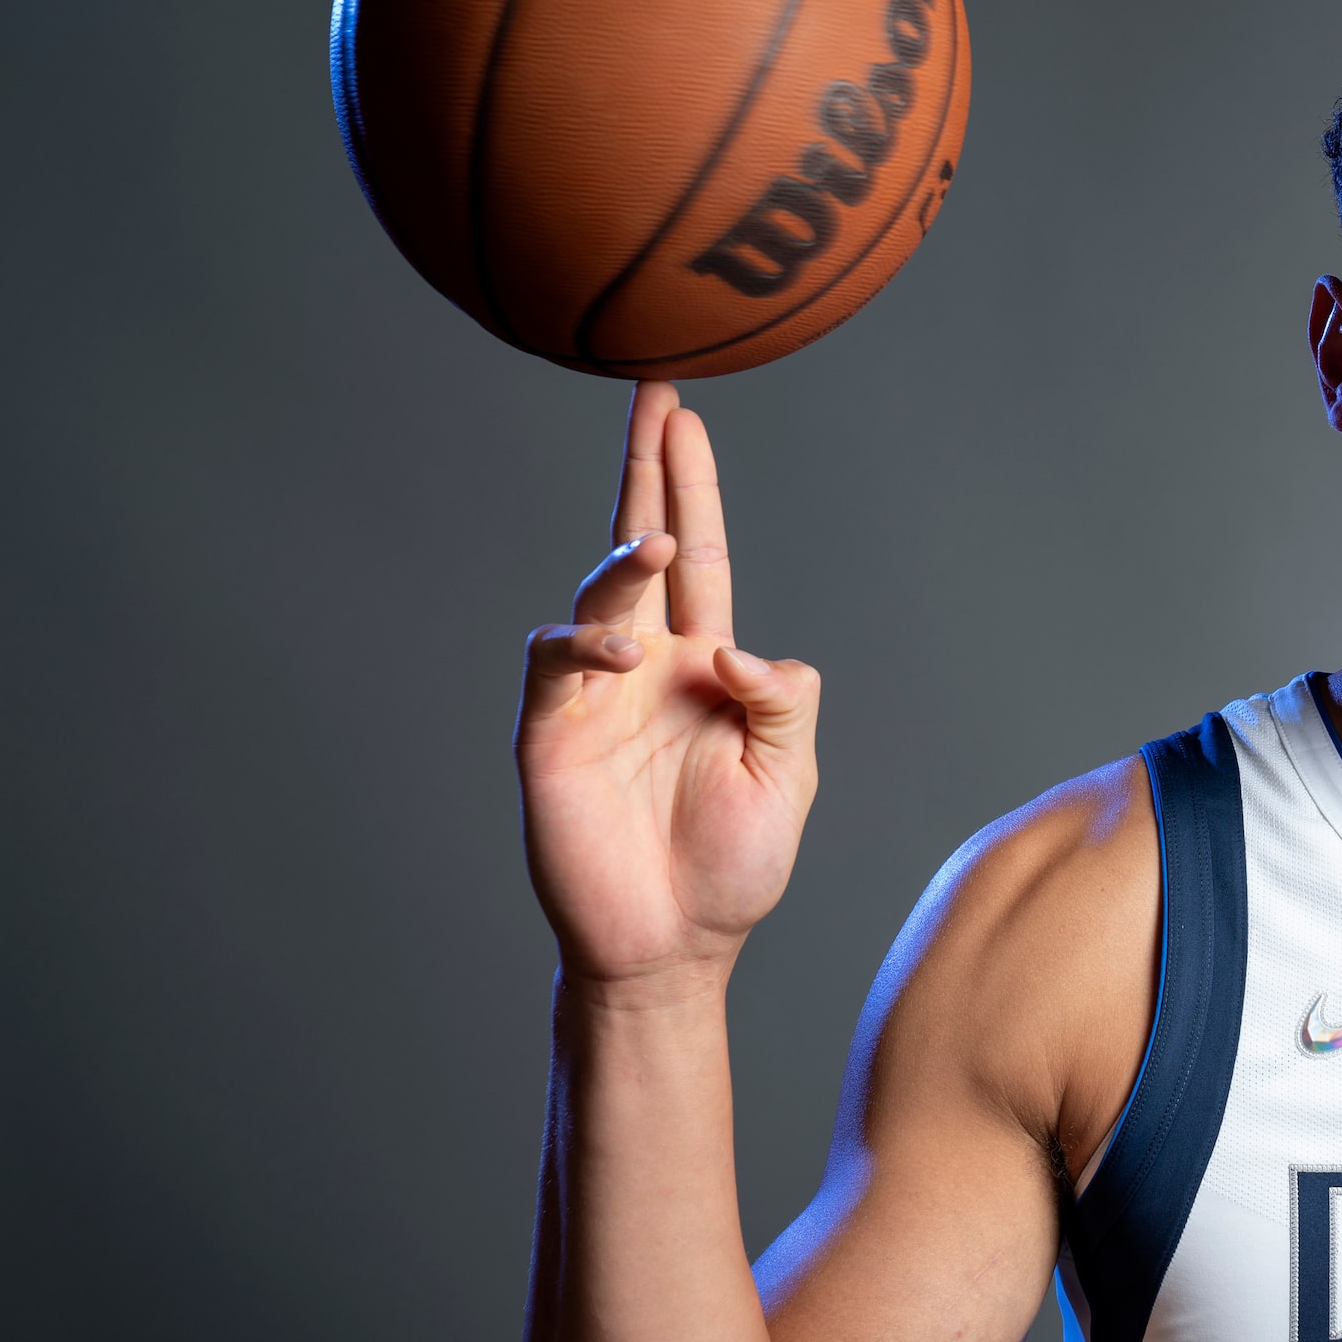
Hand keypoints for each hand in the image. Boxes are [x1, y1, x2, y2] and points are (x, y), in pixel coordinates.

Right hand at [516, 383, 819, 996]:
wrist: (672, 947)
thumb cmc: (733, 867)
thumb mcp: (790, 777)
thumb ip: (786, 702)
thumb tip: (739, 646)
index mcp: (705, 663)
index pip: (701, 556)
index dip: (691, 487)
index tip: (684, 414)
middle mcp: (646, 663)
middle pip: (638, 546)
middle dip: (642, 471)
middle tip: (648, 394)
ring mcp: (593, 694)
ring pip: (597, 596)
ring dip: (623, 560)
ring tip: (654, 541)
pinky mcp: (552, 733)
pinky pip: (557, 665)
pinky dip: (587, 642)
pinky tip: (626, 650)